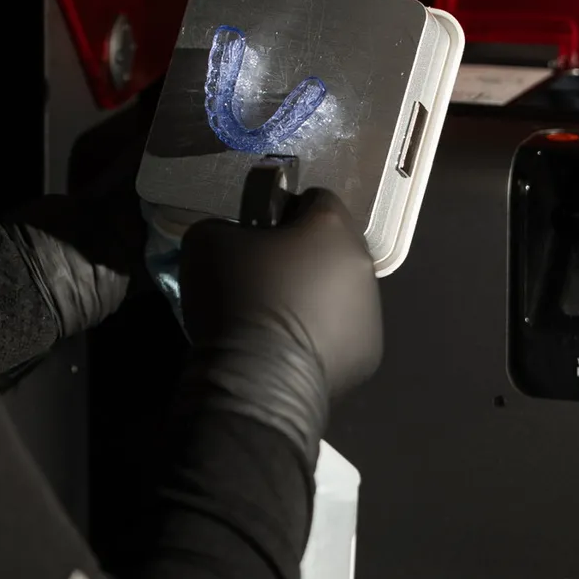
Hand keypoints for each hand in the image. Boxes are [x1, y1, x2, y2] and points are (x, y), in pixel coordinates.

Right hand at [178, 189, 381, 403]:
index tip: (262, 231)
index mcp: (331, 228)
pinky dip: (324, 334)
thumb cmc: (237, 298)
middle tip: (267, 274)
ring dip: (318, 295)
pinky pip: (345, 331)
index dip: (287, 209)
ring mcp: (371, 312)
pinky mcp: (369, 353)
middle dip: (306, 254)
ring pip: (344, 289)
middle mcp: (361, 263)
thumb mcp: (207, 240)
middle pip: (335, 246)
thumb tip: (239, 239)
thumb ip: (230, 225)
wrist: (258, 380)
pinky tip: (292, 348)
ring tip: (279, 318)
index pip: (318, 198)